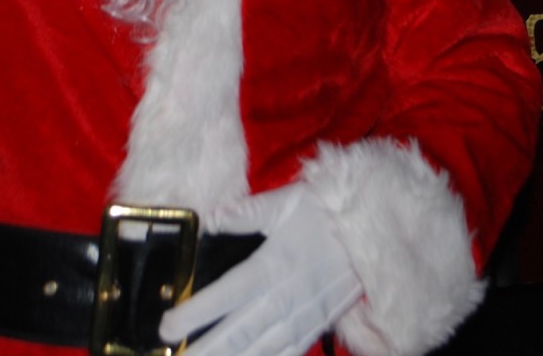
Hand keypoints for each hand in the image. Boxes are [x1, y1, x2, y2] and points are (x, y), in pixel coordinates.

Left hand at [160, 184, 362, 355]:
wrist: (375, 235)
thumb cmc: (325, 214)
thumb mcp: (284, 203)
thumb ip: (245, 213)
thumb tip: (211, 218)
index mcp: (273, 265)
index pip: (226, 296)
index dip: (195, 313)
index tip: (167, 326)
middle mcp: (286, 299)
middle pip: (238, 332)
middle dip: (204, 350)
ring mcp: (303, 318)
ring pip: (261, 350)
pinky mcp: (316, 327)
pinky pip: (286, 353)